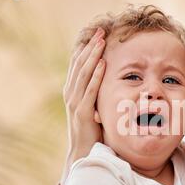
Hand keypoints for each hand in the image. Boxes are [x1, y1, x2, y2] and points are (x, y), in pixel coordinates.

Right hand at [60, 27, 105, 184]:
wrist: (84, 153)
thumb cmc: (93, 130)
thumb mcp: (95, 107)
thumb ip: (99, 94)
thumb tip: (112, 80)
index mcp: (74, 91)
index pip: (79, 64)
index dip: (87, 48)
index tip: (98, 34)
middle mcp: (71, 93)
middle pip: (80, 64)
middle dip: (90, 46)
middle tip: (100, 31)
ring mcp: (75, 103)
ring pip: (83, 74)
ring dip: (92, 56)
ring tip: (100, 40)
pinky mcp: (82, 113)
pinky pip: (89, 91)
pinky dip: (95, 76)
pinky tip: (102, 63)